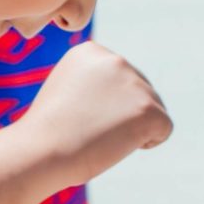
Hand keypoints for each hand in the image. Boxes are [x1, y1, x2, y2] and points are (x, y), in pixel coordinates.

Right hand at [20, 41, 170, 184]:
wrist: (39, 152)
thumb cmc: (48, 131)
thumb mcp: (68, 91)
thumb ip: (96, 84)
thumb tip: (125, 94)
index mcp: (92, 51)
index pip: (120, 79)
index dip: (106, 104)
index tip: (78, 115)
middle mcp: (116, 60)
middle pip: (140, 92)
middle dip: (122, 115)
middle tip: (89, 129)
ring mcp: (135, 84)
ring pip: (153, 110)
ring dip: (133, 128)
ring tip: (100, 136)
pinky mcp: (149, 109)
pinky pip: (164, 128)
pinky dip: (148, 142)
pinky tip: (117, 144)